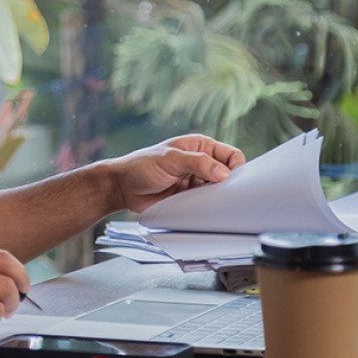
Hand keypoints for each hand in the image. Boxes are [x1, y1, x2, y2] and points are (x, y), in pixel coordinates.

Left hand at [104, 134, 244, 213]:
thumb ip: (197, 163)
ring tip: (207, 202)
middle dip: (228, 185)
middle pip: (229, 175)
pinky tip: (202, 210)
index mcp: (200, 147)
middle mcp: (202, 163)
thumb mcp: (170, 160)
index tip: (229, 181)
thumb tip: (224, 173)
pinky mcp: (190, 198)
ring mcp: (196, 182)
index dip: (235, 168)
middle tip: (220, 194)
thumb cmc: (141, 166)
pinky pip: (207, 204)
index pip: (231, 155)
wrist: (123, 188)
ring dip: (216, 197)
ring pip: (219, 191)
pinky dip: (208, 207)